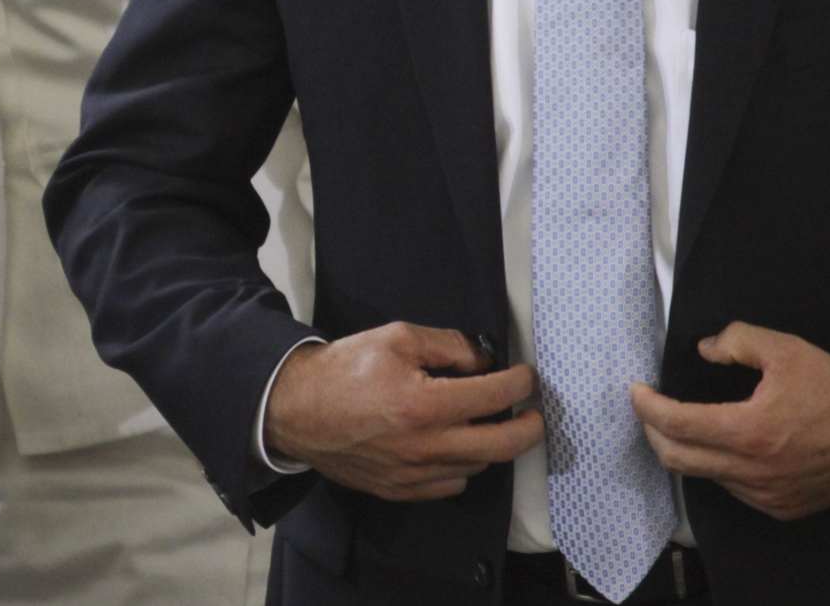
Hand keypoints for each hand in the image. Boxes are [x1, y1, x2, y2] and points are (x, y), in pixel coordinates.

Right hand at [265, 322, 542, 500]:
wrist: (295, 410)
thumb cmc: (343, 370)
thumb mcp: (396, 338)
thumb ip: (447, 345)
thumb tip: (482, 361)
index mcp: (425, 405)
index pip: (494, 396)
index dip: (519, 383)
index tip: (525, 376)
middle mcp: (425, 447)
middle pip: (501, 446)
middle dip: (528, 429)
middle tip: (534, 414)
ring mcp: (414, 474)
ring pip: (477, 468)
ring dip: (492, 447)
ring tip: (489, 425)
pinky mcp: (400, 490)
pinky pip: (449, 486)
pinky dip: (462, 467)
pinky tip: (456, 448)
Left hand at [630, 321, 829, 521]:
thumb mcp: (787, 350)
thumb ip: (737, 341)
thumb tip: (704, 350)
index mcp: (748, 432)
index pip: (675, 425)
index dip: (647, 407)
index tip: (636, 391)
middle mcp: (751, 472)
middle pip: (676, 460)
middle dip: (652, 433)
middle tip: (649, 410)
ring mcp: (765, 496)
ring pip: (705, 476)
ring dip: (686, 451)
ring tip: (685, 425)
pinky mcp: (781, 509)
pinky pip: (734, 490)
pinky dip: (718, 468)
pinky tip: (726, 447)